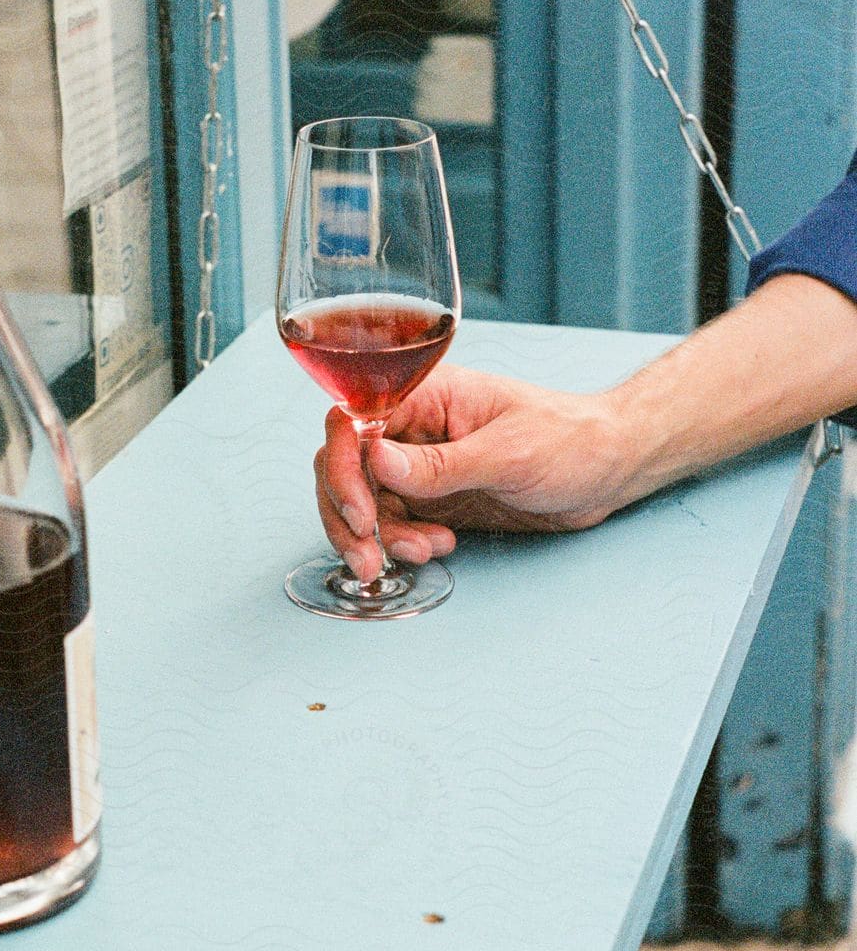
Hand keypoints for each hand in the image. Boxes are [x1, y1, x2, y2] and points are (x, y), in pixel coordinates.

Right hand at [314, 366, 635, 581]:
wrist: (608, 468)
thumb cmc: (570, 440)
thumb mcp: (507, 454)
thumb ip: (439, 464)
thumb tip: (373, 458)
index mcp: (425, 395)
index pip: (353, 422)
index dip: (342, 467)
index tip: (360, 512)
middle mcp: (413, 427)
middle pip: (345, 464)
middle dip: (347, 514)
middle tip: (367, 555)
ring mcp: (421, 463)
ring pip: (365, 499)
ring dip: (378, 536)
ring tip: (419, 553)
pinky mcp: (433, 496)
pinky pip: (393, 521)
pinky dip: (403, 542)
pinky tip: (437, 547)